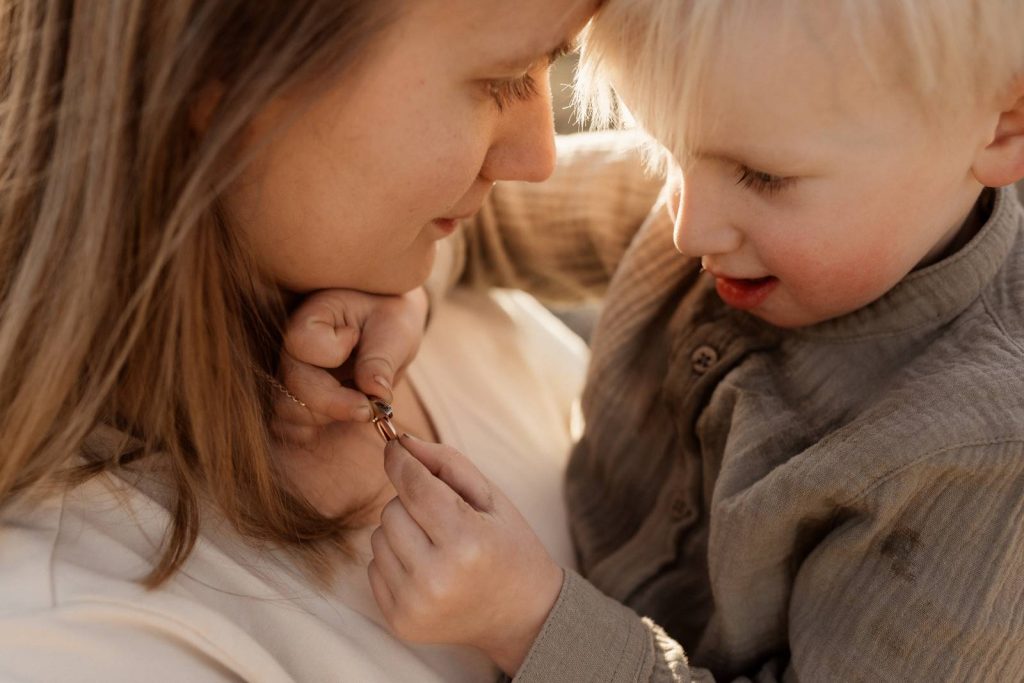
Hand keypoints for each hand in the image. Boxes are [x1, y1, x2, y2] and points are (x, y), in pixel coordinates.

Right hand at [270, 287, 428, 448]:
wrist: (388, 329)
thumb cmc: (390, 320)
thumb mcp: (395, 329)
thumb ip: (381, 359)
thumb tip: (376, 394)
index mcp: (312, 317)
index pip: (302, 341)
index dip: (332, 352)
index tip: (356, 339)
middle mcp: (292, 348)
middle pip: (290, 383)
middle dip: (333, 403)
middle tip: (370, 408)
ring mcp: (290, 377)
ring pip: (286, 410)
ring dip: (326, 418)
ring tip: (362, 408)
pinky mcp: (297, 401)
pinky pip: (290, 427)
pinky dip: (316, 430)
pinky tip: (346, 418)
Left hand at [368, 434, 563, 675]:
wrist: (523, 615)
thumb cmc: (509, 546)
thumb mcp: (491, 497)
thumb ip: (446, 463)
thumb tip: (400, 443)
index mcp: (466, 541)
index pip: (414, 486)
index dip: (401, 461)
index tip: (394, 448)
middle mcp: (436, 577)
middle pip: (391, 510)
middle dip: (412, 505)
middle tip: (444, 519)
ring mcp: (415, 604)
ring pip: (377, 537)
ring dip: (401, 532)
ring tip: (437, 546)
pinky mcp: (400, 621)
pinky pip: (374, 567)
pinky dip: (395, 560)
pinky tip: (427, 570)